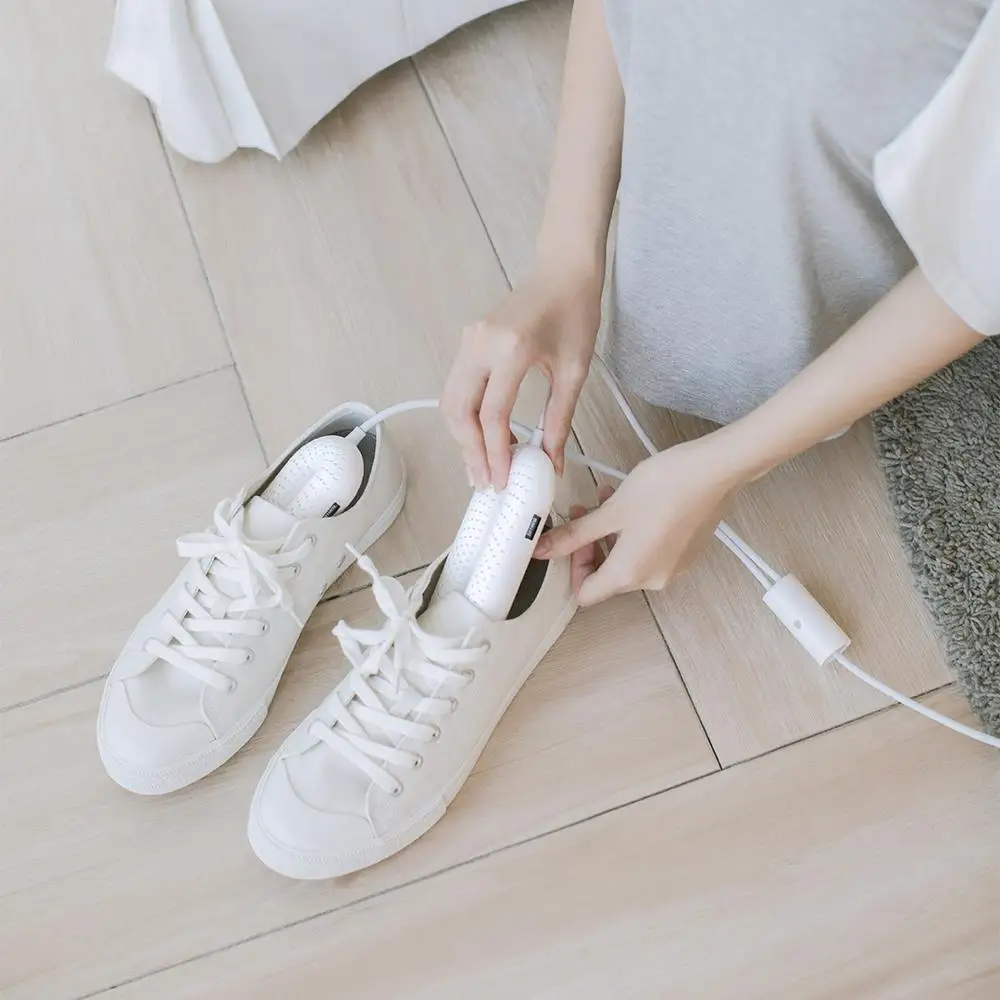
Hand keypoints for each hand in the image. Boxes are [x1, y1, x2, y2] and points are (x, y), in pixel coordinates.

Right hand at [441, 263, 602, 489]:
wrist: (563, 271)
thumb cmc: (575, 313)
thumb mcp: (575, 370)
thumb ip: (559, 420)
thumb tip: (552, 462)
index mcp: (512, 349)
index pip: (492, 414)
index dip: (494, 453)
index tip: (501, 480)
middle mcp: (482, 343)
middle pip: (459, 411)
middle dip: (470, 451)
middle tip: (484, 480)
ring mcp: (469, 340)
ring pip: (450, 401)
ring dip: (461, 436)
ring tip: (480, 465)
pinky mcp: (468, 341)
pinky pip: (455, 386)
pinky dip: (463, 416)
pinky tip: (480, 436)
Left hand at [535, 439, 739, 605]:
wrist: (714, 471)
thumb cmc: (665, 487)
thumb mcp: (610, 511)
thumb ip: (574, 534)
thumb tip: (543, 549)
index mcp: (629, 574)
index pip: (586, 594)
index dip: (572, 567)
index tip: (572, 538)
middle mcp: (653, 579)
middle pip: (607, 576)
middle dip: (591, 543)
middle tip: (585, 510)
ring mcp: (672, 568)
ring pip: (628, 560)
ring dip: (612, 534)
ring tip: (609, 498)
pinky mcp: (685, 554)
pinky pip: (651, 552)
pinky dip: (636, 533)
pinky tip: (635, 503)